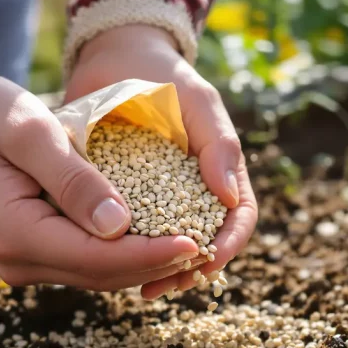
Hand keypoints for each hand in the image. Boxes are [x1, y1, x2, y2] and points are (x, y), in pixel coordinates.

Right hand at [0, 71, 198, 290]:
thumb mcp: (30, 134)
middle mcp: (17, 260)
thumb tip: (119, 226)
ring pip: (96, 273)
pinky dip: (121, 252)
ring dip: (143, 262)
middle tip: (209, 245)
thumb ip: (73, 179)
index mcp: (14, 233)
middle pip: (102, 274)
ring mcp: (21, 260)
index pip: (98, 258)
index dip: (151, 254)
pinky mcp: (30, 249)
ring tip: (192, 243)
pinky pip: (84, 260)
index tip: (198, 241)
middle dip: (156, 262)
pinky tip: (154, 234)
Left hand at [65, 25, 257, 298]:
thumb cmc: (166, 77)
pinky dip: (125, 251)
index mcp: (220, 172)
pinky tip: (109, 263)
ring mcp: (159, 197)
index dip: (229, 243)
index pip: (238, 216)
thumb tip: (229, 197)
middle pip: (203, 241)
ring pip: (166, 244)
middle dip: (188, 268)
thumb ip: (217, 143)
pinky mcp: (124, 197)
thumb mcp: (197, 101)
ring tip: (140, 287)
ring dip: (157, 269)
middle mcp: (193, 191)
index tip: (208, 261)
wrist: (117, 60)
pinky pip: (129, 232)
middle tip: (166, 286)